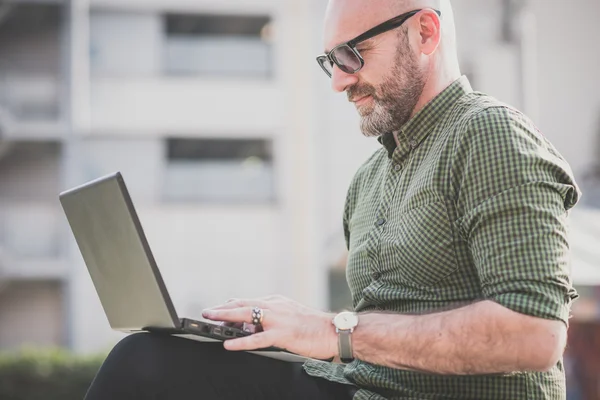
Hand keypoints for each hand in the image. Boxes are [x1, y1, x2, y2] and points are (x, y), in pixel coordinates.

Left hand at [202, 295, 337, 359]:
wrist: (333, 331)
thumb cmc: (313, 326)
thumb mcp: (289, 316)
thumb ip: (270, 319)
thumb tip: (250, 327)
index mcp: (277, 302)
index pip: (249, 301)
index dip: (231, 305)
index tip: (218, 308)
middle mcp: (275, 306)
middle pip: (243, 304)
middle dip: (223, 308)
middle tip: (207, 311)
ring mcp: (278, 319)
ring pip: (246, 316)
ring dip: (226, 317)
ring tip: (211, 319)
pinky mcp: (282, 334)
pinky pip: (257, 338)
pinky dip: (240, 341)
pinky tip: (228, 343)